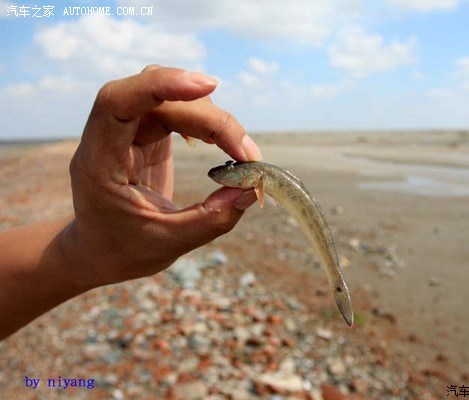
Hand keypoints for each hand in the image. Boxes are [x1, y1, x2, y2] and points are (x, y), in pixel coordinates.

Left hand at [65, 65, 260, 287]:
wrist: (100, 250)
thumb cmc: (124, 250)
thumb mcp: (169, 243)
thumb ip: (212, 219)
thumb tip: (251, 187)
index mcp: (99, 162)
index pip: (117, 102)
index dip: (160, 85)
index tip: (209, 87)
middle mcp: (109, 137)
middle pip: (158, 100)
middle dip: (208, 118)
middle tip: (247, 153)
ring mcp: (128, 131)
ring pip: (169, 98)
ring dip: (209, 115)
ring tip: (239, 149)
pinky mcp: (146, 133)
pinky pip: (176, 108)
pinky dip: (203, 119)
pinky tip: (217, 141)